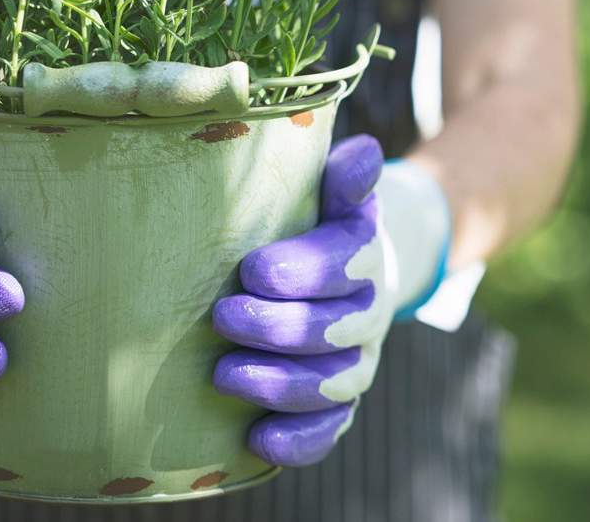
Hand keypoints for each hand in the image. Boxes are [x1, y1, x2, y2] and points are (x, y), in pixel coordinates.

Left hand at [212, 134, 396, 465]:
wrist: (349, 275)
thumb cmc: (320, 226)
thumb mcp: (334, 195)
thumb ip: (344, 178)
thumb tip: (361, 149)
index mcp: (361, 255)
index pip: (343, 266)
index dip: (302, 272)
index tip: (251, 269)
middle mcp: (367, 314)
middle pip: (332, 331)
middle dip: (277, 328)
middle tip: (222, 316)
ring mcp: (356, 362)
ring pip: (331, 386)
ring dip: (279, 385)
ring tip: (222, 375)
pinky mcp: (339, 402)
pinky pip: (329, 430)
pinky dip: (297, 440)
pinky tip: (255, 439)